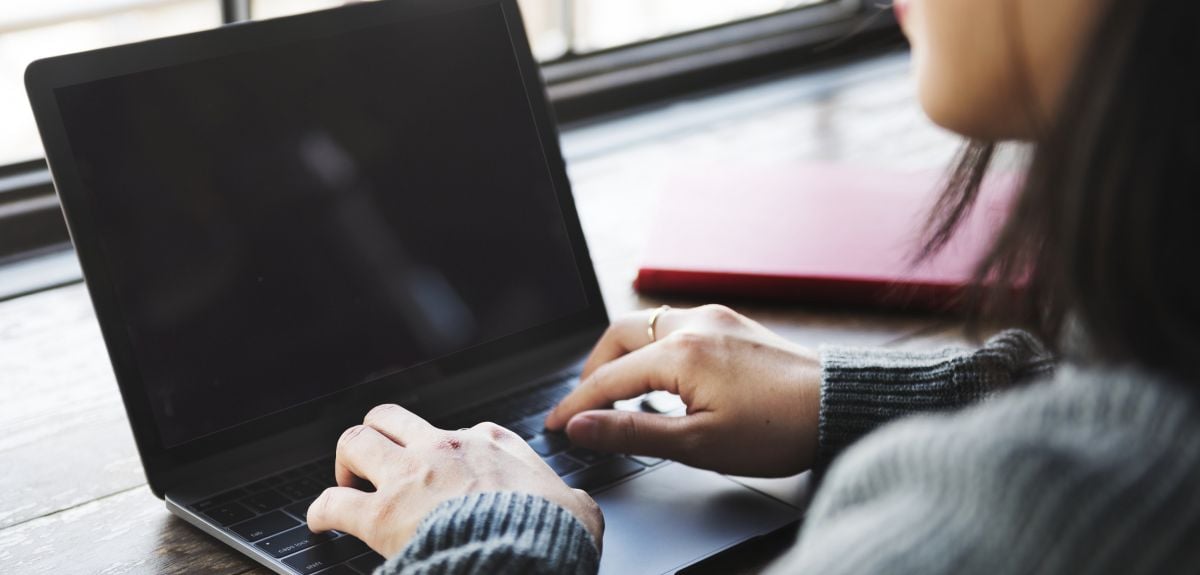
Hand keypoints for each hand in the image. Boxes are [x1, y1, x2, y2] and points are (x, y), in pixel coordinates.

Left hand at [307, 404, 603, 556]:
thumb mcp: (577, 507)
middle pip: (392, 417)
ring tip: (346, 481)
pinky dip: (321, 510)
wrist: (526, 556)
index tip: (444, 472)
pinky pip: (333, 502)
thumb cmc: (551, 534)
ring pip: (356, 440)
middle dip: (378, 435)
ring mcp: (410, 476)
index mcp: (492, 443)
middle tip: (376, 463)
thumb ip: (570, 499)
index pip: (459, 431)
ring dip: (347, 460)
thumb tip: (578, 506)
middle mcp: (445, 448)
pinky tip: (320, 520)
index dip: (445, 452)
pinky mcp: (382, 513)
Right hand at [544, 304, 820, 476]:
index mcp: (681, 352)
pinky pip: (675, 325)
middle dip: (595, 369)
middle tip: (585, 405)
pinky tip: (661, 377)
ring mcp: (715, 318)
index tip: (556, 425)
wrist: (839, 406)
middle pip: (619, 335)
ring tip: (619, 393)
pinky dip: (653, 348)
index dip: (577, 404)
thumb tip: (582, 426)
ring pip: (647, 325)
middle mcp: (693, 323)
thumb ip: (632, 431)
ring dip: (624, 355)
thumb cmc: (778, 429)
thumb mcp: (697, 444)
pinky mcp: (731, 323)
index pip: (608, 378)